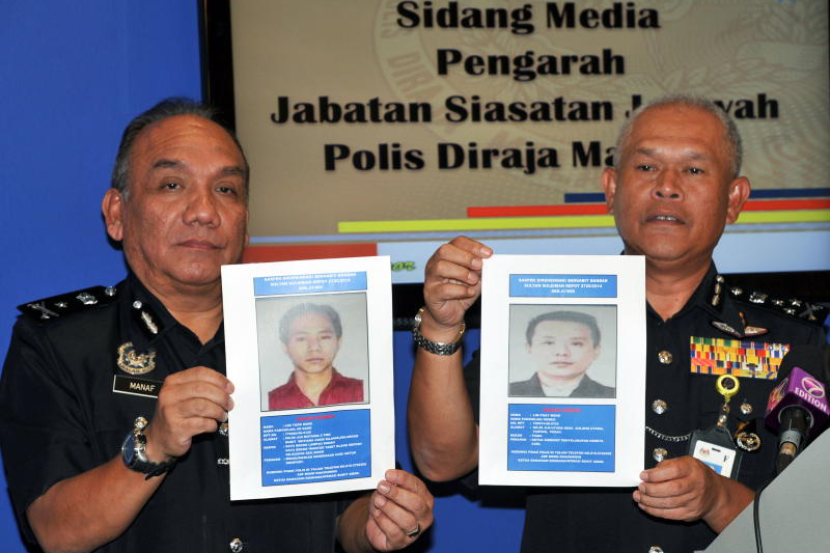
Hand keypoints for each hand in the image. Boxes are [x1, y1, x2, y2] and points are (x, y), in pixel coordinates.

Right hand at [143, 366, 233, 461]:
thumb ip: (201, 388)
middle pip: (202, 389)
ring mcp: (171, 412)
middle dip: (221, 396)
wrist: (158, 440)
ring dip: (218, 411)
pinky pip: (202, 423)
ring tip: (222, 416)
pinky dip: (212, 424)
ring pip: (203, 405)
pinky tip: (212, 425)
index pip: (199, 373)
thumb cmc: (176, 415)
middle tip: (229, 404)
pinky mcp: (176, 428)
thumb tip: (226, 387)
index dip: (218, 379)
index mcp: (173, 382)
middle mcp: (169, 395)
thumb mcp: (182, 396)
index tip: (229, 387)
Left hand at [365, 469, 433, 550]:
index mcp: (425, 498)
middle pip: (416, 504)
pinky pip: (394, 532)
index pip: (417, 486)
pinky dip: (383, 521)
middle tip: (382, 487)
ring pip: (407, 520)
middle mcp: (425, 515)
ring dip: (389, 508)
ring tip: (378, 501)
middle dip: (397, 494)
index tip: (388, 474)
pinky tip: (377, 514)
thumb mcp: (389, 491)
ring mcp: (415, 531)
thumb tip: (388, 482)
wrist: (378, 525)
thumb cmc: (388, 505)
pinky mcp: (402, 542)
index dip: (402, 479)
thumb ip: (390, 485)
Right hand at [422, 236, 492, 334]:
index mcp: (446, 256)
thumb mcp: (474, 277)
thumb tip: (487, 262)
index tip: (488, 254)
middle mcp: (435, 264)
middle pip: (445, 250)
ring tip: (473, 281)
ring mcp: (431, 278)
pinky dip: (460, 290)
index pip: (458, 242)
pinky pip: (443, 289)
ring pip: (441, 267)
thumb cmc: (461, 292)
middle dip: (466, 257)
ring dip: (462, 272)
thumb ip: (479, 269)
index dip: (474, 246)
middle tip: (479, 266)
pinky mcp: (431, 294)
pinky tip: (469, 292)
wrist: (450, 314)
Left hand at [633, 455, 752, 531]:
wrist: (715, 493)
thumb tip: (649, 472)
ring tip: (639, 496)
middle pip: (672, 489)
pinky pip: (670, 515)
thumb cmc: (697, 475)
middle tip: (641, 487)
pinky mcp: (690, 513)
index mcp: (693, 469)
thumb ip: (667, 464)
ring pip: (669, 503)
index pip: (674, 471)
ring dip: (649, 501)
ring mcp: (694, 501)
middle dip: (652, 489)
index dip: (656, 474)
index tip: (644, 475)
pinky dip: (654, 511)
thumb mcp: (685, 462)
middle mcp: (696, 485)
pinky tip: (645, 506)